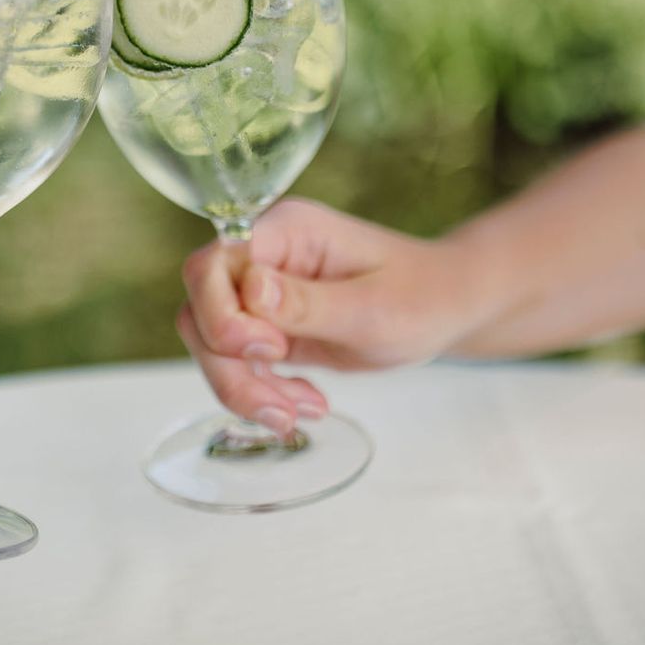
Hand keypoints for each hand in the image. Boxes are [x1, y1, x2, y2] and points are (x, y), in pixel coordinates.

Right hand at [176, 199, 475, 431]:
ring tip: (302, 414)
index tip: (273, 350)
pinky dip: (261, 393)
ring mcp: (260, 293)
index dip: (223, 315)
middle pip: (201, 312)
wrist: (444, 308)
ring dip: (246, 389)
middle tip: (286, 406)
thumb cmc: (421, 296)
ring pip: (211, 345)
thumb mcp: (372, 308)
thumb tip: (250, 291)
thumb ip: (308, 303)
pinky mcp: (266, 326)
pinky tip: (308, 404)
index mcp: (284, 231)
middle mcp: (262, 256)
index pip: (211, 265)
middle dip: (232, 369)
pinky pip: (236, 363)